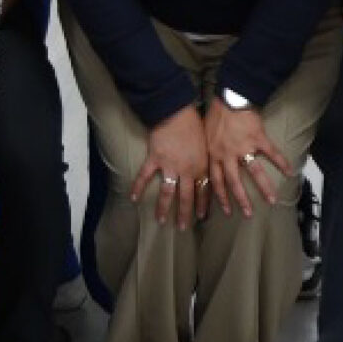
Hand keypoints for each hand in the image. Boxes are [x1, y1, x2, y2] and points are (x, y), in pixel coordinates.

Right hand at [129, 106, 207, 230]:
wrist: (178, 113)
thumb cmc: (195, 126)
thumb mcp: (207, 146)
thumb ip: (206, 161)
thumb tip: (209, 171)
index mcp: (201, 167)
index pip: (204, 191)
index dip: (203, 205)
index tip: (202, 217)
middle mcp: (187, 171)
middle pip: (187, 197)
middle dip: (186, 214)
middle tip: (183, 228)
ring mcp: (170, 166)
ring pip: (168, 193)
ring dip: (164, 208)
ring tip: (161, 221)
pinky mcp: (155, 159)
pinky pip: (145, 176)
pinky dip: (138, 187)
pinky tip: (133, 198)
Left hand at [202, 101, 290, 218]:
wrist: (228, 98)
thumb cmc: (215, 115)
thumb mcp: (205, 136)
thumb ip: (210, 152)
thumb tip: (210, 165)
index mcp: (213, 154)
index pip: (215, 181)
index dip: (221, 197)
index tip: (227, 211)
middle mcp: (227, 154)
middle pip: (234, 182)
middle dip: (241, 200)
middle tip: (249, 214)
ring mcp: (244, 147)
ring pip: (254, 172)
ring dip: (264, 188)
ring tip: (272, 201)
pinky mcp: (258, 138)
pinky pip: (272, 153)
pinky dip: (282, 163)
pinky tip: (290, 172)